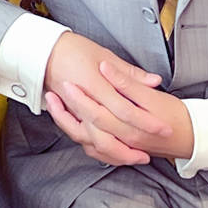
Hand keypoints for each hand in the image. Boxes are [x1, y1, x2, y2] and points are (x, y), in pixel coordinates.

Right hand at [40, 32, 185, 164]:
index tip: (162, 128)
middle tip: (149, 154)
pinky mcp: (70, 117)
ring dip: (116, 154)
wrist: (44, 52)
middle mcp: (82, 103)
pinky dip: (100, 150)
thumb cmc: (72, 50)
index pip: (124, 110)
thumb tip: (154, 81)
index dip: (145, 122)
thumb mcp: (104, 54)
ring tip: (135, 158)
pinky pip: (84, 141)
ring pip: (95, 142)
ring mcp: (74, 112)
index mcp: (93, 85)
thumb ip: (129, 73)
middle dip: (131, 148)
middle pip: (108, 134)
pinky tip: (114, 153)